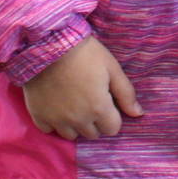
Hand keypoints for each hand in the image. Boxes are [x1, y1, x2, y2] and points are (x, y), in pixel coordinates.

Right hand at [22, 36, 141, 140]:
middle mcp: (78, 120)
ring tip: (73, 104)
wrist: (48, 43)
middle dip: (95, 121)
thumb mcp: (111, 68)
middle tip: (90, 100)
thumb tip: (138, 114)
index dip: (112, 116)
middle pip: (92, 134)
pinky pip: (49, 129)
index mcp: (98, 108)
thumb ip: (126, 93)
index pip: (113, 129)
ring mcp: (57, 120)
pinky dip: (54, 121)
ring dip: (75, 124)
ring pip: (71, 135)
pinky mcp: (39, 116)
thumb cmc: (84, 52)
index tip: (106, 102)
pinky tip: (56, 105)